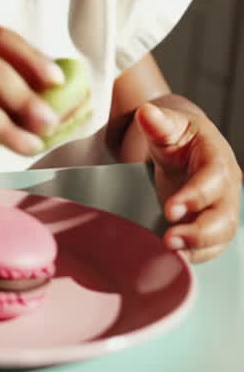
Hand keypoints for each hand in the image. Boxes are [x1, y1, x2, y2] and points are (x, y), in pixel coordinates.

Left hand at [136, 99, 241, 262]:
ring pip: (222, 235)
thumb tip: (146, 113)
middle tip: (169, 238)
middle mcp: (227, 186)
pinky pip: (212, 246)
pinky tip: (175, 258)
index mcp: (217, 157)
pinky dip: (195, 254)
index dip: (196, 196)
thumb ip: (157, 122)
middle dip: (200, 231)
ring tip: (170, 251)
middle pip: (225, 215)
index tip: (170, 209)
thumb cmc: (177, 134)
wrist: (184, 146)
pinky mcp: (211, 225)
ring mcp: (222, 208)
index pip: (214, 178)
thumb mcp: (167, 124)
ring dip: (198, 247)